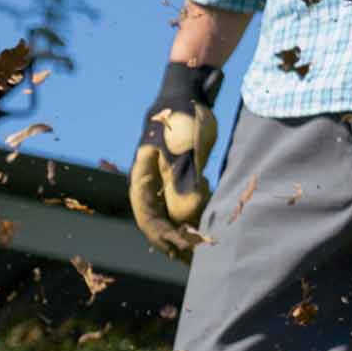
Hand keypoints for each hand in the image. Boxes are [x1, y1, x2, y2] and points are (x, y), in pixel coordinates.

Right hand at [131, 59, 224, 256]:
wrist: (190, 88)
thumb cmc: (182, 115)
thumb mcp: (183, 149)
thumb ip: (183, 183)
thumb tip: (185, 219)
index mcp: (142, 177)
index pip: (148, 217)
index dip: (165, 237)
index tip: (184, 251)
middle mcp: (150, 182)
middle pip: (159, 221)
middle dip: (176, 242)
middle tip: (196, 263)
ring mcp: (165, 178)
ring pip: (173, 214)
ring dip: (186, 232)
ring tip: (203, 252)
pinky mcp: (180, 174)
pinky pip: (185, 203)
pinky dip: (195, 217)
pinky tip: (209, 224)